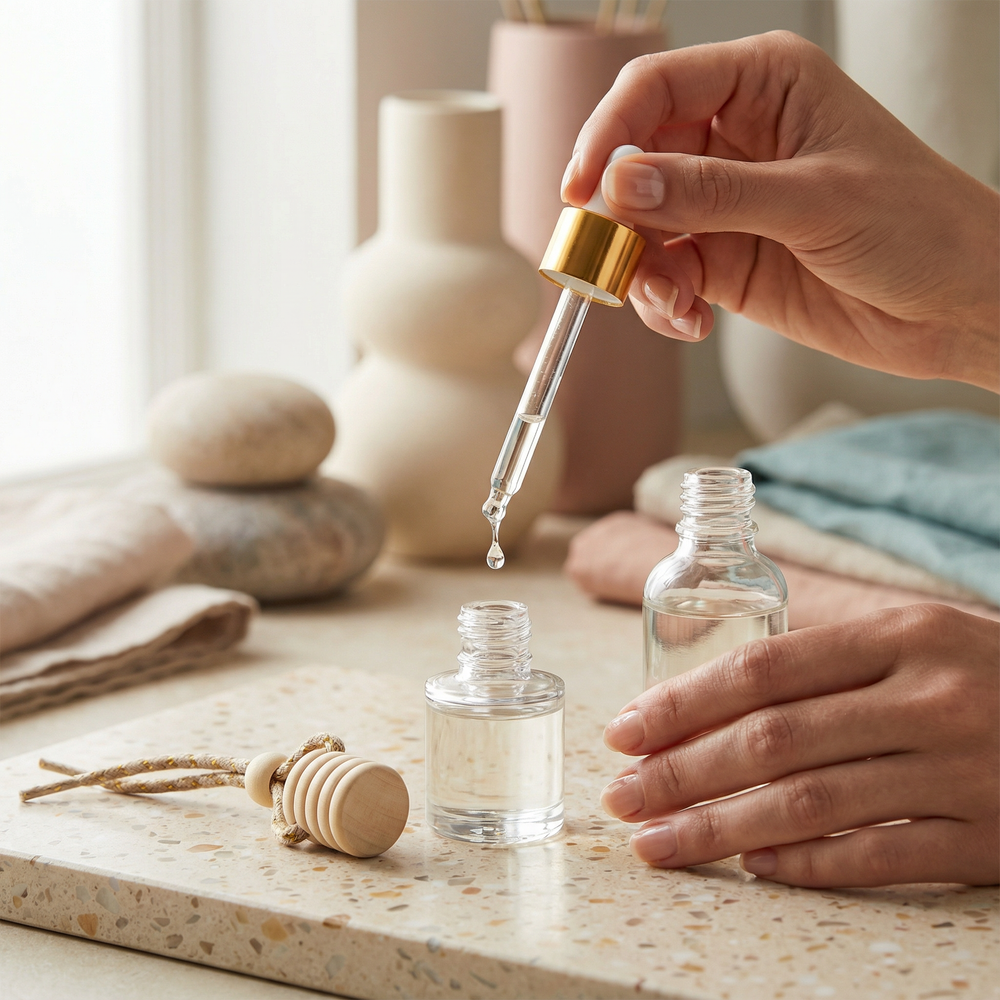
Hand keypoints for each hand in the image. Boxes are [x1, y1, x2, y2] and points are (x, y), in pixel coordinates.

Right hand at [562, 31, 998, 390]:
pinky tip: (692, 322)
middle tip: (613, 262)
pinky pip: (664, 277)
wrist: (957, 306)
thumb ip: (713, 192)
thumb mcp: (814, 201)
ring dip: (641, 272)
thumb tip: (622, 183)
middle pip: (633, 162)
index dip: (608, 134)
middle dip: (617, 218)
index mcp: (764, 86)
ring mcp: (725, 205)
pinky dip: (663, 303)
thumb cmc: (919, 226)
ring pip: (640, 228)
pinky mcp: (724, 260)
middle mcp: (734, 140)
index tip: (582, 190)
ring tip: (674, 305)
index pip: (657, 89)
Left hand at [600, 604, 998, 886]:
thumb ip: (830, 665)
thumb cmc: (992, 675)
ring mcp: (964, 773)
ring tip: (659, 842)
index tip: (625, 731)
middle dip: (682, 772)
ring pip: (811, 805)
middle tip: (622, 796)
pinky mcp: (992, 842)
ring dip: (720, 828)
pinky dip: (808, 866)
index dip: (684, 702)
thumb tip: (710, 704)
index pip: (765, 669)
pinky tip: (753, 868)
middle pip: (774, 740)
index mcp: (904, 635)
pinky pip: (879, 859)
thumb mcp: (920, 642)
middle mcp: (931, 698)